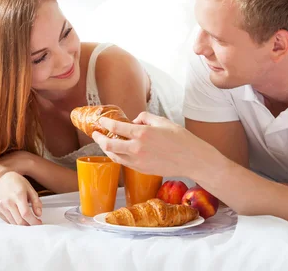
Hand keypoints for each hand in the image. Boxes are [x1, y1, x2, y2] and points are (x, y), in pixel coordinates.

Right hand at [0, 172, 42, 225]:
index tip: (39, 222)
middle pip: (19, 221)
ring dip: (22, 225)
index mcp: (18, 195)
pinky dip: (15, 222)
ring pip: (13, 223)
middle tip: (35, 223)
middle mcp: (8, 201)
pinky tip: (19, 216)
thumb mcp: (30, 188)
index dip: (33, 221)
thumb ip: (36, 202)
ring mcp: (1, 206)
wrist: (0, 180)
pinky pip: (8, 221)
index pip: (25, 213)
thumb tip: (39, 214)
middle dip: (29, 225)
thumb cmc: (16, 183)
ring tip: (28, 220)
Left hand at [93, 112, 218, 176]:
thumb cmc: (180, 138)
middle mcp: (137, 148)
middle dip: (99, 139)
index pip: (116, 128)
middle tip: (95, 134)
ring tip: (104, 143)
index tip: (100, 121)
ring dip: (107, 149)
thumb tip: (133, 121)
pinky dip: (118, 156)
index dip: (105, 124)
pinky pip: (124, 163)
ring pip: (115, 156)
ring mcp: (138, 161)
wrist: (192, 159)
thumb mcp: (162, 121)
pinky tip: (118, 152)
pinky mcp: (142, 170)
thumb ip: (144, 117)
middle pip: (109, 145)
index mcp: (142, 133)